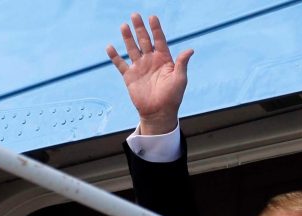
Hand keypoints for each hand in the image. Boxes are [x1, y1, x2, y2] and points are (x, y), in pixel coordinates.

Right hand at [106, 13, 193, 134]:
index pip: (159, 40)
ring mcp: (139, 67)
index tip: (152, 17)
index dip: (156, 29)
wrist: (159, 113)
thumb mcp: (180, 79)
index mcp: (164, 59)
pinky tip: (110, 47)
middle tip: (135, 15)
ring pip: (132, 48)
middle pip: (144, 40)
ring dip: (128, 38)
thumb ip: (182, 63)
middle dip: (140, 28)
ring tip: (124, 26)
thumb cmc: (173, 97)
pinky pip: (120, 64)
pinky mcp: (129, 77)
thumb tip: (190, 50)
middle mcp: (151, 60)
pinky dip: (115, 56)